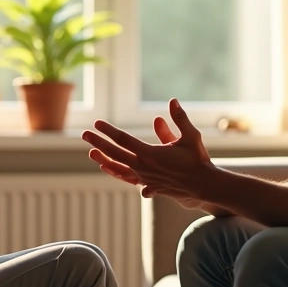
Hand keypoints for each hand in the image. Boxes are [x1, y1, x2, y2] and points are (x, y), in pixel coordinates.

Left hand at [82, 98, 215, 201]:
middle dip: (98, 142)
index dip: (109, 131)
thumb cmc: (197, 160)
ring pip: (118, 168)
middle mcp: (143, 167)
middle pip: (115, 153)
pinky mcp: (148, 184)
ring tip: (91, 152)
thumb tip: (173, 100)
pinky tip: (108, 168)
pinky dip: (116, 172)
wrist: (203, 186)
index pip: (123, 140)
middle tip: (84, 134)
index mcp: (150, 154)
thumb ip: (180, 118)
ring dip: (103, 159)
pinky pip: (126, 177)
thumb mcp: (190, 136)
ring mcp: (144, 178)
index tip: (97, 123)